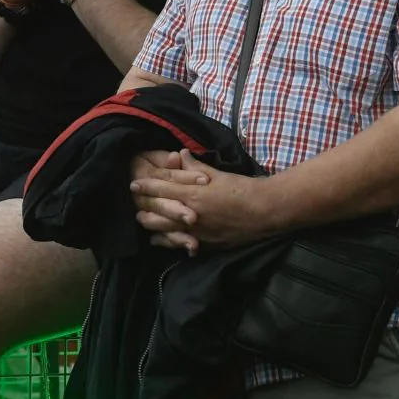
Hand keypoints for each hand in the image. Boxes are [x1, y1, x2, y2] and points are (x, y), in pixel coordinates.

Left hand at [130, 149, 273, 252]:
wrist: (265, 211)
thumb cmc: (241, 189)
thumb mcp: (217, 174)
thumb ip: (194, 166)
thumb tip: (179, 153)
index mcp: (192, 195)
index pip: (160, 190)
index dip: (144, 186)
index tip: (133, 184)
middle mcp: (190, 215)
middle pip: (155, 214)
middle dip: (143, 208)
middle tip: (135, 204)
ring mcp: (196, 232)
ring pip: (163, 232)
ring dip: (151, 226)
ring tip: (144, 220)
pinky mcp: (205, 244)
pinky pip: (179, 245)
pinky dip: (168, 242)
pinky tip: (160, 240)